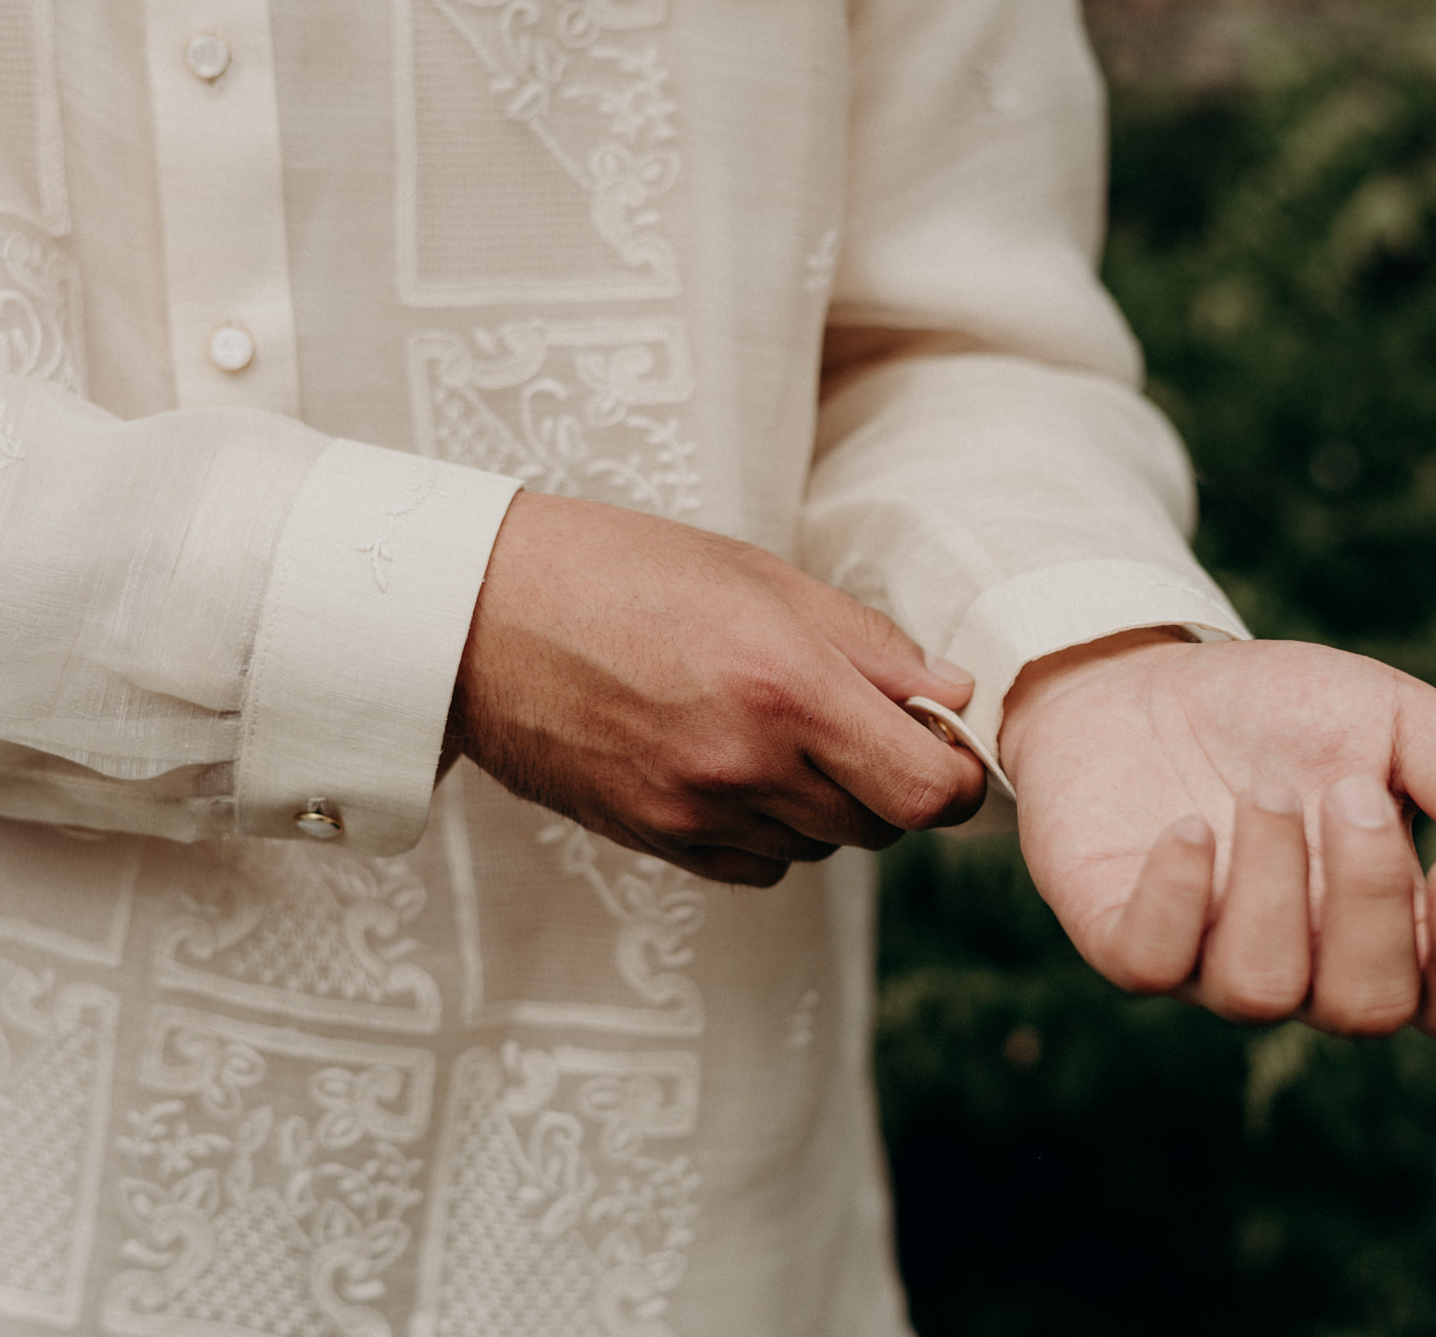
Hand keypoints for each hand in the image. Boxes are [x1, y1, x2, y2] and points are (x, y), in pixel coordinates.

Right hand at [448, 492, 985, 884]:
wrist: (479, 616)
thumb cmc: (622, 571)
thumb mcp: (761, 576)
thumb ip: (870, 645)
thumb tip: (953, 696)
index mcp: (787, 686)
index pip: (928, 792)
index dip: (956, 775)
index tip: (943, 741)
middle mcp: (747, 764)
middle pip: (883, 827)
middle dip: (893, 781)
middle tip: (860, 721)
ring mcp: (697, 814)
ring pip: (823, 847)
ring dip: (830, 803)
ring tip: (779, 729)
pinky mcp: (657, 841)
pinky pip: (761, 866)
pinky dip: (772, 830)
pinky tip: (736, 767)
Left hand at [998, 631, 1435, 1044]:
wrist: (1139, 673)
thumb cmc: (1277, 710)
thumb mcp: (1389, 716)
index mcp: (1390, 929)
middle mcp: (1306, 968)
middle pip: (1366, 1010)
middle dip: (1366, 901)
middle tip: (1348, 793)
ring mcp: (1208, 963)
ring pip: (1261, 990)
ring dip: (1273, 886)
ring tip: (1264, 790)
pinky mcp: (1122, 938)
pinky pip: (1151, 965)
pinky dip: (1178, 899)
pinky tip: (1191, 827)